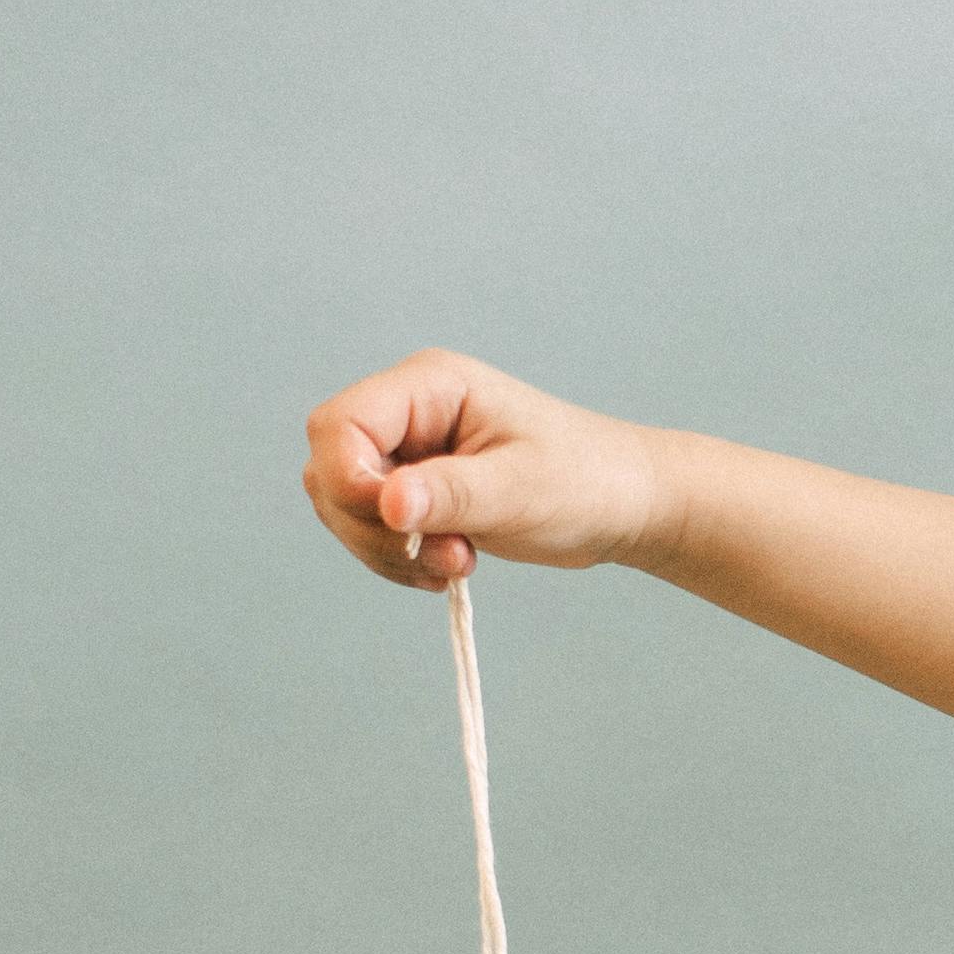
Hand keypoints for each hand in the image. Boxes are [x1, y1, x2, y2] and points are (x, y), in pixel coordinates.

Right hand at [301, 351, 676, 589]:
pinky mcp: (413, 490)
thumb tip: (387, 503)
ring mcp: (407, 452)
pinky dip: (398, 560)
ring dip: (389, 551)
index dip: (348, 479)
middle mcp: (407, 412)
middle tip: (449, 556)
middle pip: (330, 471)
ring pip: (343, 507)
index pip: (340, 425)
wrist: (623, 505)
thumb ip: (451, 494)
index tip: (399, 523)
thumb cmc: (588, 480)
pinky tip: (449, 567)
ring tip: (459, 562)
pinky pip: (370, 530)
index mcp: (429, 386)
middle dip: (374, 528)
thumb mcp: (522, 489)